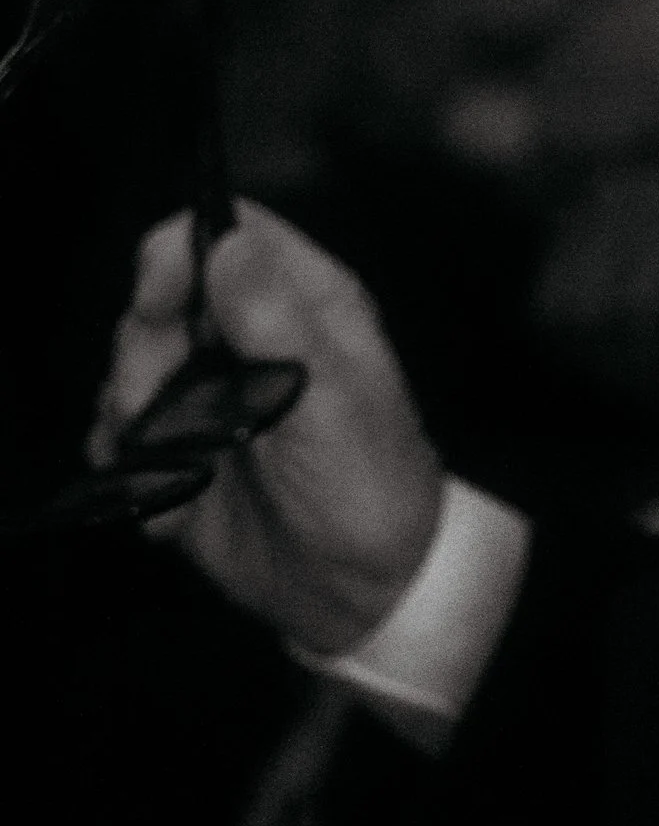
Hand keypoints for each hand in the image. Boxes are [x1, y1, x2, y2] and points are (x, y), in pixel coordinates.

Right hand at [92, 203, 443, 655]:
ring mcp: (211, 393)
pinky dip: (132, 474)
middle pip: (156, 301)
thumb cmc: (372, 487)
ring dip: (136, 423)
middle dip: (145, 356)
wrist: (362, 593)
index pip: (224, 233)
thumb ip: (278, 321)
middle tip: (165, 411)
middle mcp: (251, 337)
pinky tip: (174, 508)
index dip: (178, 252)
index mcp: (304, 303)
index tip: (157, 299)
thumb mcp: (333, 400)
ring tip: (184, 470)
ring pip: (128, 369)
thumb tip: (230, 242)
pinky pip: (119, 439)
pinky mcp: (180, 450)